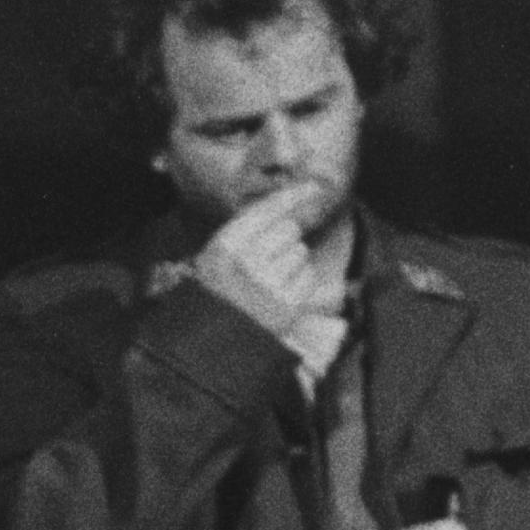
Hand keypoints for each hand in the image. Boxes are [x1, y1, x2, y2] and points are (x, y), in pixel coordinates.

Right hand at [194, 188, 347, 375]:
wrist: (215, 343)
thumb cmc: (219, 292)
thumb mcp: (218, 256)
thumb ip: (247, 229)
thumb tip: (292, 204)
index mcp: (224, 247)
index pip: (267, 211)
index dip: (292, 196)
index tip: (313, 187)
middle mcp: (247, 263)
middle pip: (288, 229)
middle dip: (284, 240)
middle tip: (266, 260)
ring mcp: (269, 285)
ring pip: (300, 251)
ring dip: (291, 263)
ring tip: (270, 281)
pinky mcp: (289, 305)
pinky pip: (308, 275)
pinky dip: (299, 283)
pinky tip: (280, 294)